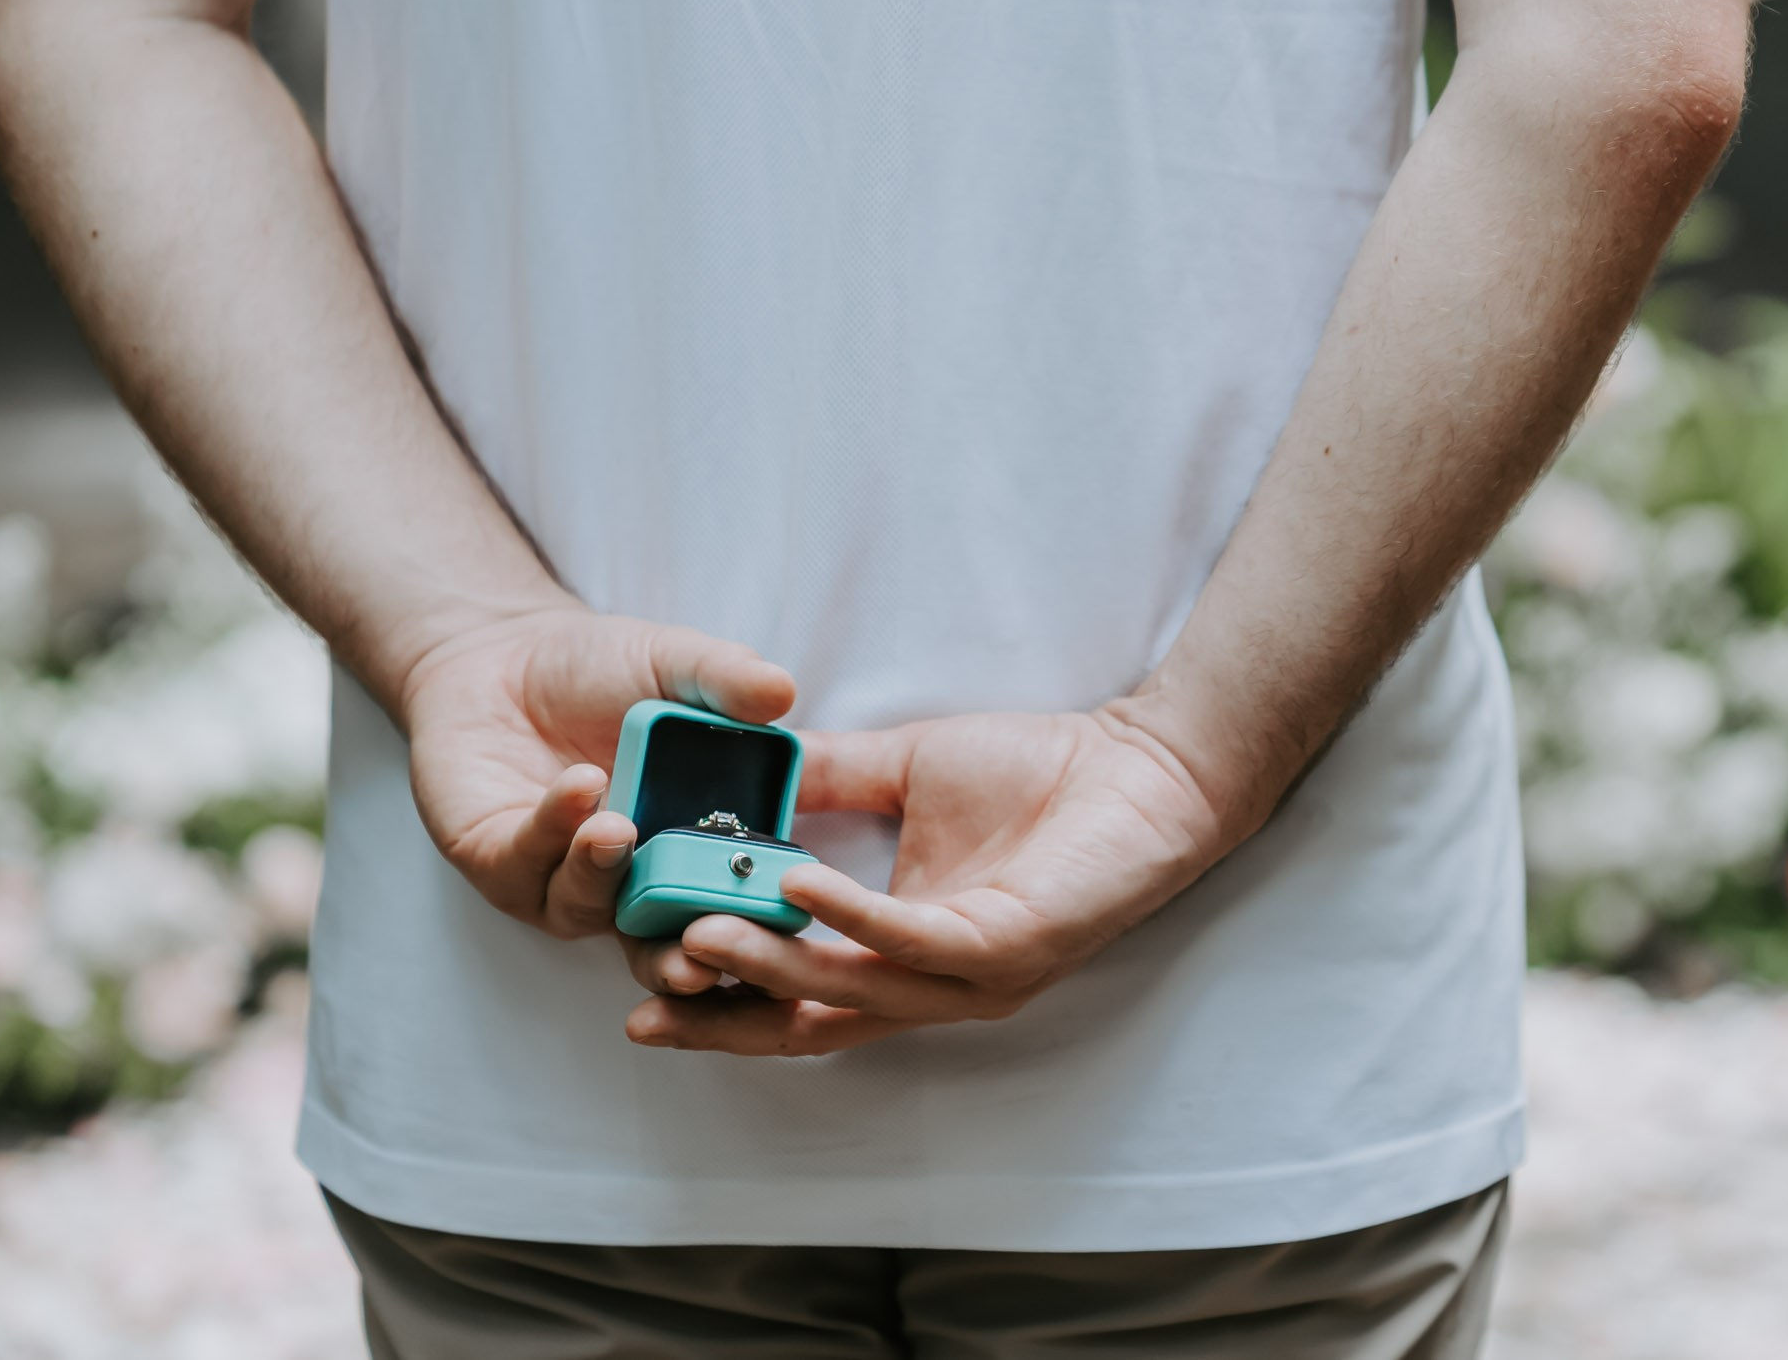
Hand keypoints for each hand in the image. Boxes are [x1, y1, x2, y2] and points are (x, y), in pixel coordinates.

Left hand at [398, 604, 796, 936]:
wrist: (502, 653)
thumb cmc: (601, 669)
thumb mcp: (677, 663)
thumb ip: (729, 678)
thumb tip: (781, 690)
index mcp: (698, 845)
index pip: (743, 902)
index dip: (767, 920)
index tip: (791, 909)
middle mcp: (638, 880)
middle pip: (669, 944)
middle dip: (687, 954)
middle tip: (707, 938)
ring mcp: (568, 880)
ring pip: (590, 910)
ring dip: (604, 876)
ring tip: (618, 830)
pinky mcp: (501, 866)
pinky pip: (527, 866)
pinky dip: (555, 830)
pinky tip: (580, 785)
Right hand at [620, 703, 1230, 1054]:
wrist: (1147, 761)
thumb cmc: (1039, 769)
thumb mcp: (903, 771)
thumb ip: (825, 781)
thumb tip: (737, 771)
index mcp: (903, 951)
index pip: (796, 996)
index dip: (718, 997)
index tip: (640, 972)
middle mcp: (935, 983)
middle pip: (809, 1025)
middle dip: (724, 1020)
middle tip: (646, 1001)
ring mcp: (975, 974)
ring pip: (853, 993)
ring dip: (772, 967)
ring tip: (703, 931)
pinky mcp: (1013, 944)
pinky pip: (917, 940)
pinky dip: (853, 915)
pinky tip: (799, 881)